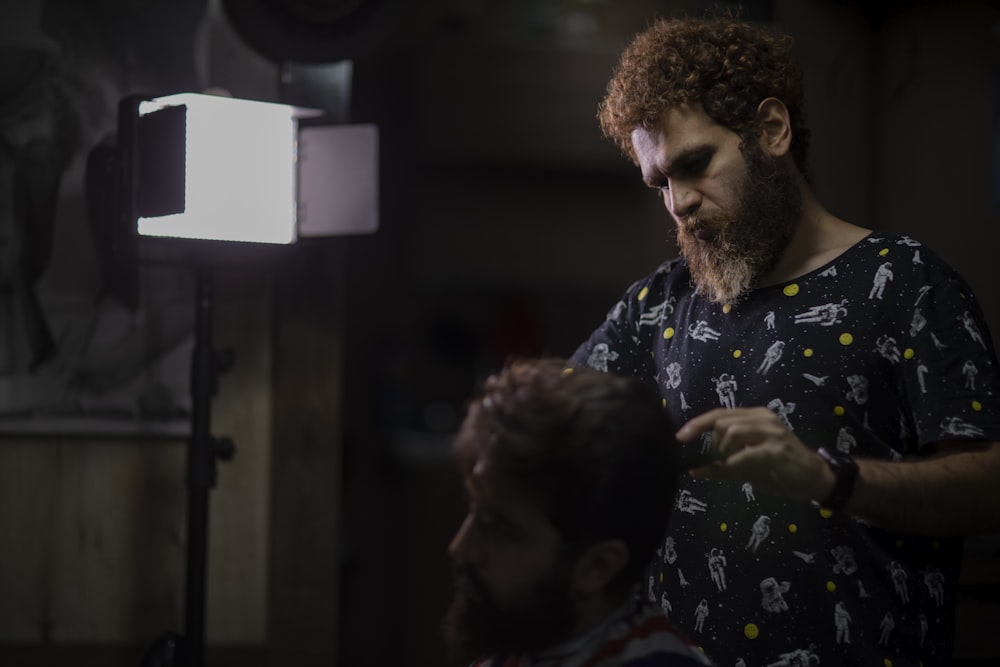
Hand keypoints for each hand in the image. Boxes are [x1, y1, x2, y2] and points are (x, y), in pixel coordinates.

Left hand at [676, 407, 834, 502]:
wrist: (814, 479)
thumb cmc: (779, 471)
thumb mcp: (745, 468)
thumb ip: (720, 467)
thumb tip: (693, 470)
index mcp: (754, 416)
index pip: (719, 413)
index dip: (697, 424)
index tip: (680, 437)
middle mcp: (763, 418)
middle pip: (722, 420)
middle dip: (710, 443)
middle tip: (714, 460)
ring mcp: (772, 431)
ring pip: (733, 430)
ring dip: (722, 450)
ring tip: (726, 464)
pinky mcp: (779, 449)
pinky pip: (748, 452)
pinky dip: (734, 461)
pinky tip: (733, 468)